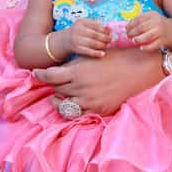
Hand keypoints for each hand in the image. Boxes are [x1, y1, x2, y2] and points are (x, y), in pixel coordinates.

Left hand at [33, 49, 159, 115]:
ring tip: (58, 97)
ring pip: (64, 105)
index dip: (40, 75)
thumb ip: (73, 66)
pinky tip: (72, 104)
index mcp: (77, 72)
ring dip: (59, 100)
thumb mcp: (90, 57)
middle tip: (54, 81)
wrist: (136, 70)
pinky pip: (78, 114)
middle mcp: (80, 88)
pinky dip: (72, 110)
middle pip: (57, 90)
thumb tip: (59, 71)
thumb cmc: (114, 59)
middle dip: (54, 85)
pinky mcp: (97, 110)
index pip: (50, 77)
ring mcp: (89, 101)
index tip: (36, 73)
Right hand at [64, 20, 110, 57]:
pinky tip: (102, 54)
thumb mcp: (84, 25)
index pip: (96, 25)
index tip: (111, 32)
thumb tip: (109, 29)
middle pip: (95, 35)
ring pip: (93, 43)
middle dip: (106, 38)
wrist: (64, 40)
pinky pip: (88, 51)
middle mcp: (78, 30)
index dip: (105, 29)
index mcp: (81, 22)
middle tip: (112, 40)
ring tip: (108, 45)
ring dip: (103, 45)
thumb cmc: (79, 32)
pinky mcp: (76, 48)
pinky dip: (96, 53)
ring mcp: (76, 39)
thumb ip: (95, 25)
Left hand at [126, 11, 171, 51]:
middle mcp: (157, 22)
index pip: (138, 19)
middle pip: (141, 27)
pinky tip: (141, 48)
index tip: (125, 29)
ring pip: (146, 37)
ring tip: (134, 41)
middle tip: (128, 36)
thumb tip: (126, 27)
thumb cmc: (159, 25)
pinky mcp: (163, 40)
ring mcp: (160, 31)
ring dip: (138, 39)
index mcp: (152, 15)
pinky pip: (153, 45)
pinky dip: (146, 47)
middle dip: (132, 32)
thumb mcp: (152, 18)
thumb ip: (141, 21)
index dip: (130, 25)